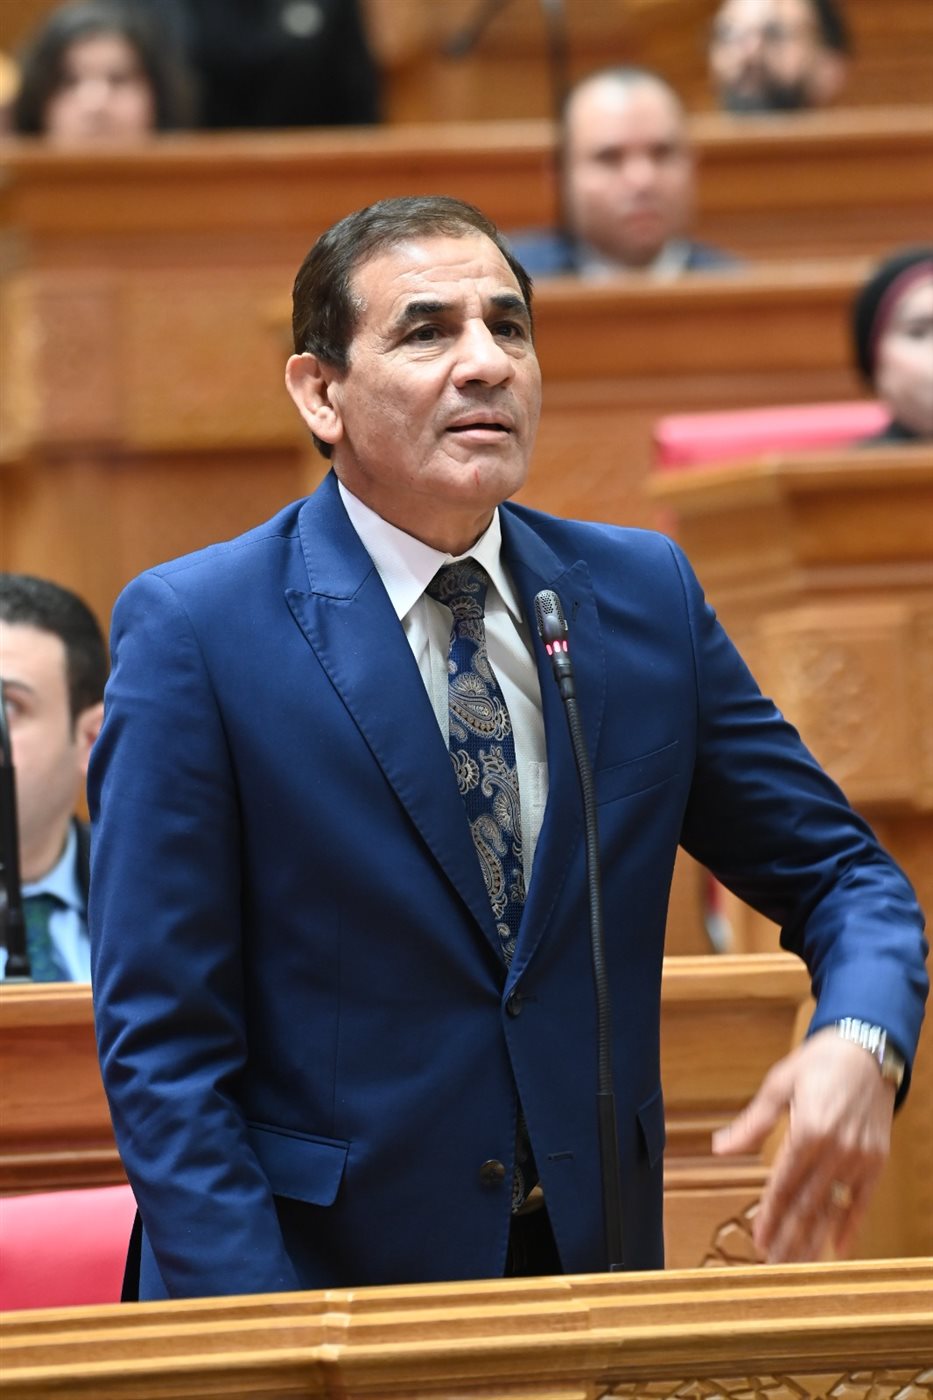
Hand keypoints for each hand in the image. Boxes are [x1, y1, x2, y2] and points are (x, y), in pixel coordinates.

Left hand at [711, 1027, 895, 1262]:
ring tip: (798, 1264)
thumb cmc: (819, 1064)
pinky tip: (837, 1248)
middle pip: (808, 1203)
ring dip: (814, 1238)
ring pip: (833, 1207)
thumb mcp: (778, 1085)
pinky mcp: (876, 1159)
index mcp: (807, 1128)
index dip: (770, 1214)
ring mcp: (859, 1156)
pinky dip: (851, 1226)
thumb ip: (752, 1123)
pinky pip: (862, 1200)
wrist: (866, 1050)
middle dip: (789, 1237)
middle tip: (774, 1265)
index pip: (784, 1183)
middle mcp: (836, 1148)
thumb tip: (721, 1148)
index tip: (758, 1239)